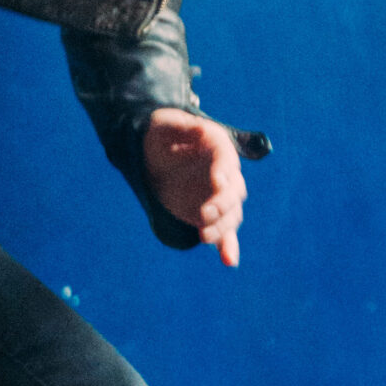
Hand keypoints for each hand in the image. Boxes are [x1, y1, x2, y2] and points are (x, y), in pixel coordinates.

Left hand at [143, 108, 245, 266]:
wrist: (151, 153)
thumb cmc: (159, 133)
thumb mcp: (163, 123)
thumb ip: (180, 125)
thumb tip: (199, 129)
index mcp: (218, 147)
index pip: (227, 161)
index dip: (223, 172)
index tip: (215, 180)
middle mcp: (224, 173)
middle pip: (234, 192)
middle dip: (222, 204)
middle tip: (204, 214)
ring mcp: (218, 196)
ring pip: (230, 214)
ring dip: (222, 227)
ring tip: (204, 236)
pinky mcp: (210, 215)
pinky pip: (224, 233)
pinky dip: (228, 247)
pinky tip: (229, 262)